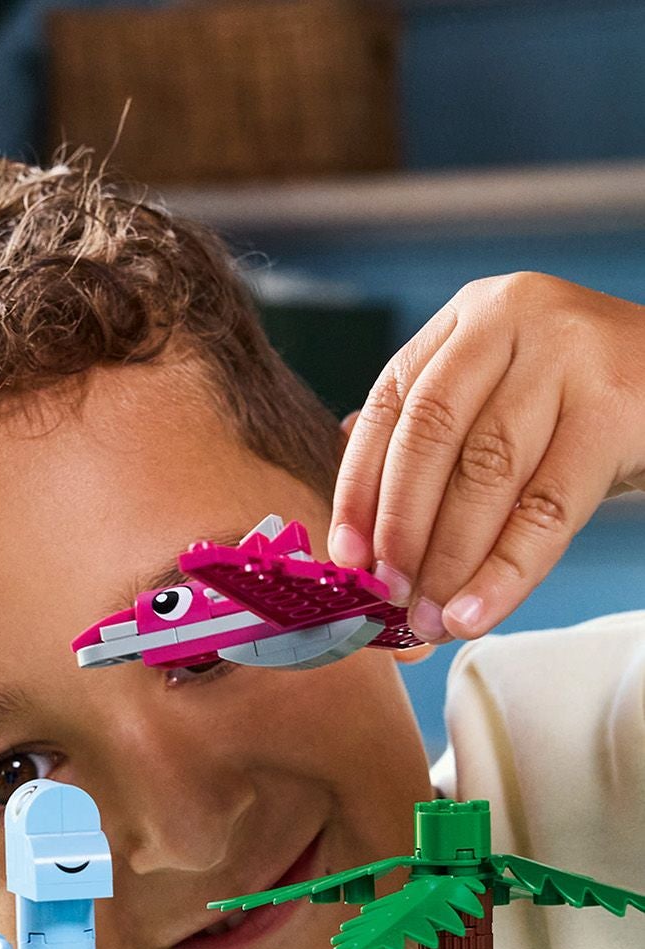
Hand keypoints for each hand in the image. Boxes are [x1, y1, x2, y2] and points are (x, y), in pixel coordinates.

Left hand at [329, 273, 644, 642]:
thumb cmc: (583, 408)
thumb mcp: (501, 405)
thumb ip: (429, 447)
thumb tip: (351, 535)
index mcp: (469, 317)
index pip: (389, 407)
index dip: (358, 490)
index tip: (345, 559)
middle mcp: (512, 316)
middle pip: (429, 438)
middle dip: (400, 529)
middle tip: (389, 597)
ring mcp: (570, 351)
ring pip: (485, 474)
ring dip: (449, 560)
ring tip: (432, 619)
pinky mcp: (619, 404)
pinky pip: (545, 508)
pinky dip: (504, 572)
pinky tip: (476, 613)